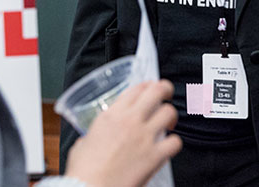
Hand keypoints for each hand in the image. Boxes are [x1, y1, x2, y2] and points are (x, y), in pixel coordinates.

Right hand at [64, 80, 181, 186]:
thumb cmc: (83, 172)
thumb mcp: (83, 143)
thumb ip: (94, 134)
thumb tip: (94, 139)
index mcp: (111, 115)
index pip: (137, 88)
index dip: (147, 86)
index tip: (150, 89)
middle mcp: (130, 121)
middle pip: (157, 91)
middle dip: (165, 90)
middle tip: (166, 96)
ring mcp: (144, 137)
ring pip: (169, 112)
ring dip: (170, 116)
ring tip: (168, 123)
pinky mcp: (154, 155)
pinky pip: (175, 141)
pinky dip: (174, 143)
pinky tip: (168, 146)